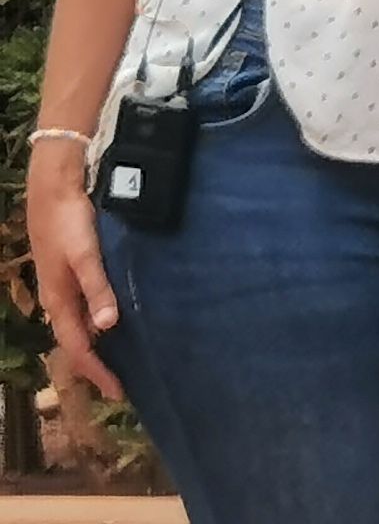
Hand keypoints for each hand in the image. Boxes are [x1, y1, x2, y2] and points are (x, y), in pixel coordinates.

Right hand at [23, 147, 125, 403]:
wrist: (54, 188)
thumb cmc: (70, 223)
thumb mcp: (85, 256)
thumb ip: (98, 288)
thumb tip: (108, 327)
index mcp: (60, 302)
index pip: (79, 348)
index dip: (98, 371)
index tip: (120, 392)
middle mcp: (59, 300)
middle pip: (77, 343)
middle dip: (97, 365)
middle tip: (123, 383)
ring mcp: (63, 286)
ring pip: (80, 326)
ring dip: (98, 345)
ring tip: (122, 358)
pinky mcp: (70, 272)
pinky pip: (84, 308)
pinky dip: (97, 321)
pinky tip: (113, 319)